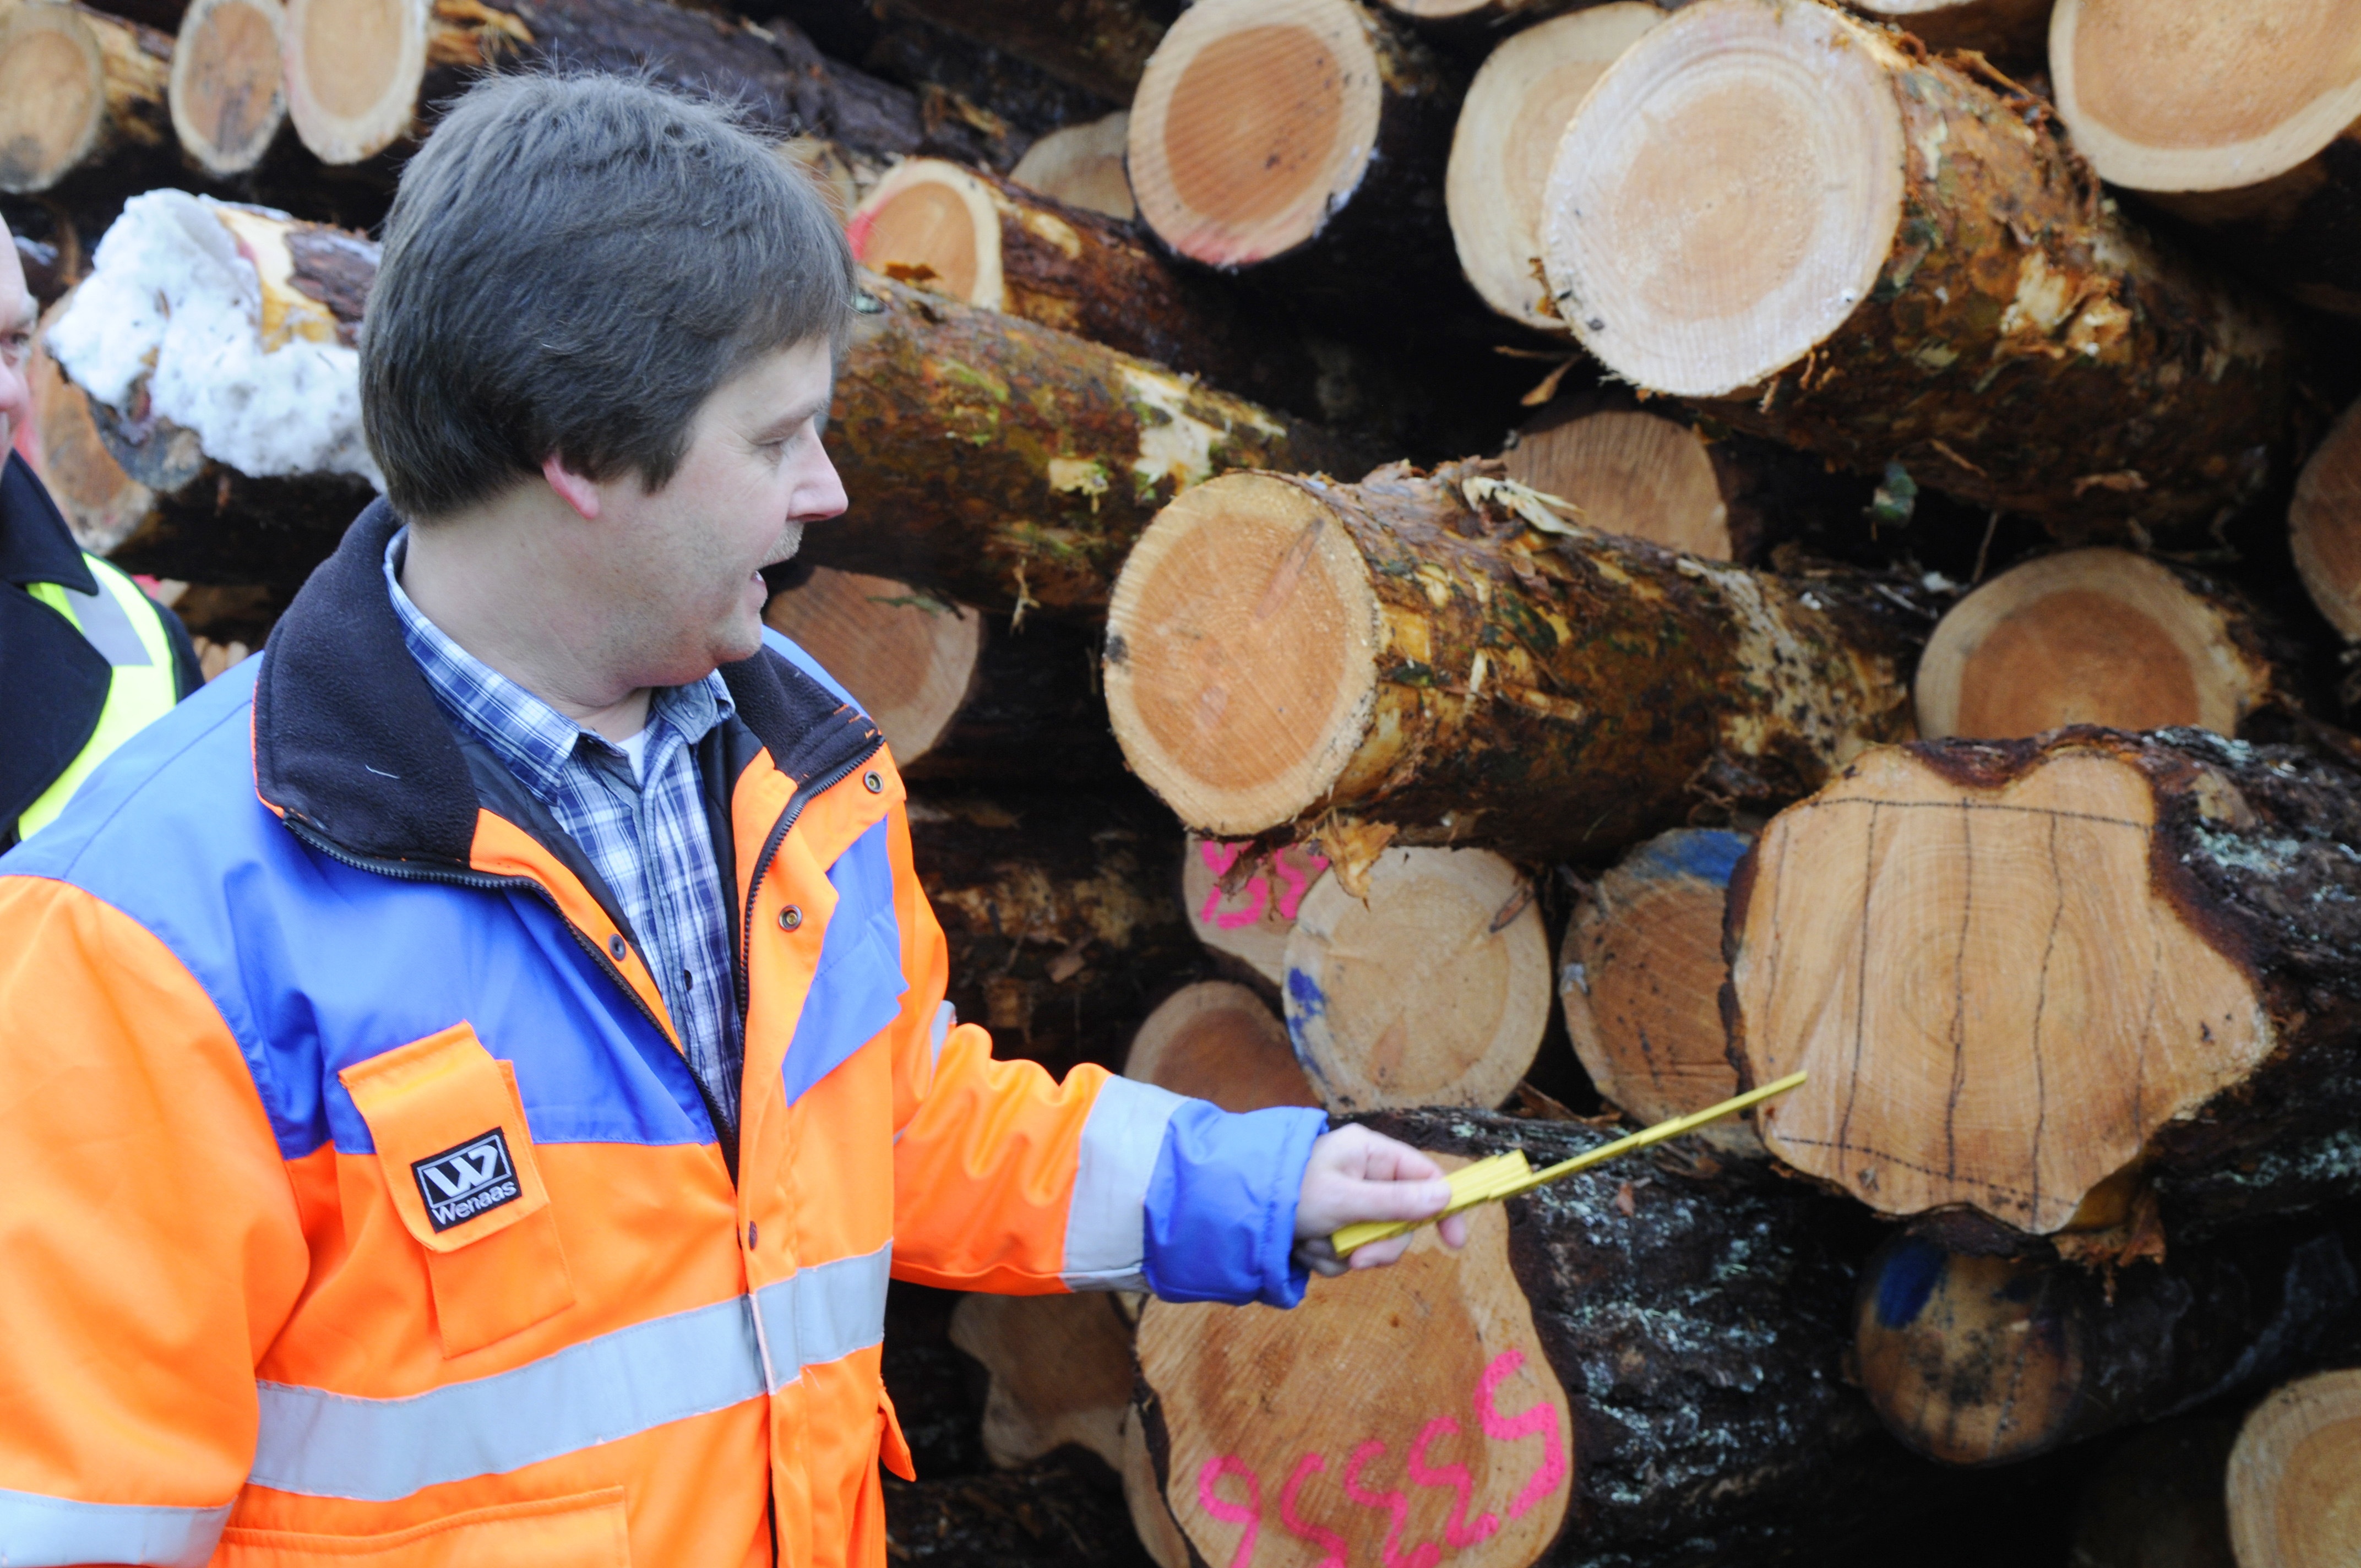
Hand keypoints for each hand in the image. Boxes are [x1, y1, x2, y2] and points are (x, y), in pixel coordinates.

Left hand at [1291, 1124, 1469, 1276]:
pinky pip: (1346, 1253)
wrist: (1231, 1210)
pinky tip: (1301, 1249)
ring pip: (1372, 1242)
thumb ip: (1395, 1202)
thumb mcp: (1344, 1199)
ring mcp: (1346, 1203)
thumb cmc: (1287, 1192)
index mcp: (1369, 1153)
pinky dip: (1326, 1258)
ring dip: (1343, 1253)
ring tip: (1311, 1243)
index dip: (1443, 1207)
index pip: (1425, 1176)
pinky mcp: (1330, 1227)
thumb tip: (1445, 1197)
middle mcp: (1362, 1174)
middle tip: (1355, 1258)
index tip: (1454, 1243)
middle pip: (1401, 1220)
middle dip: (1377, 1246)